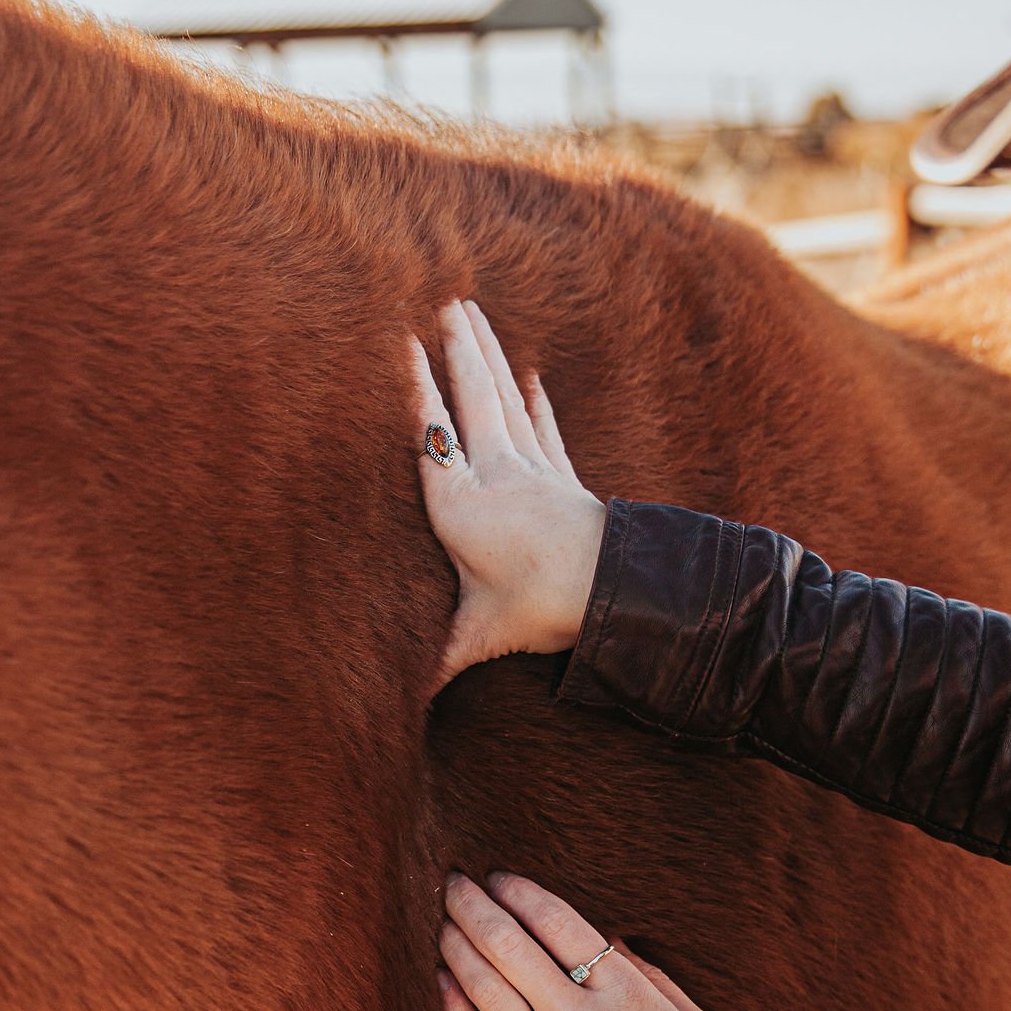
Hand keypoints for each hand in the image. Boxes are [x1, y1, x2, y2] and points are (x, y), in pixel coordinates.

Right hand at [411, 298, 606, 687]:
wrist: (610, 591)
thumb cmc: (537, 610)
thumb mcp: (477, 635)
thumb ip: (436, 658)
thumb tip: (400, 710)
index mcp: (459, 506)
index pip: (429, 437)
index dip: (415, 390)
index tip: (400, 345)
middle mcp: (495, 476)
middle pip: (472, 399)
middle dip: (456, 349)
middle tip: (443, 300)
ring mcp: (533, 470)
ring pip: (505, 400)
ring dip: (490, 355)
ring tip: (473, 313)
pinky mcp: (563, 478)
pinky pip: (544, 428)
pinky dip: (537, 401)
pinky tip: (532, 376)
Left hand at [437, 869, 726, 1010]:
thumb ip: (653, 978)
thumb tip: (612, 942)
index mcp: (625, 993)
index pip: (560, 925)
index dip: (523, 895)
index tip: (499, 877)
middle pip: (512, 948)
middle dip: (476, 909)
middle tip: (454, 884)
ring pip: (487, 990)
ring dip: (459, 951)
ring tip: (444, 924)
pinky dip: (456, 1009)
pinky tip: (442, 982)